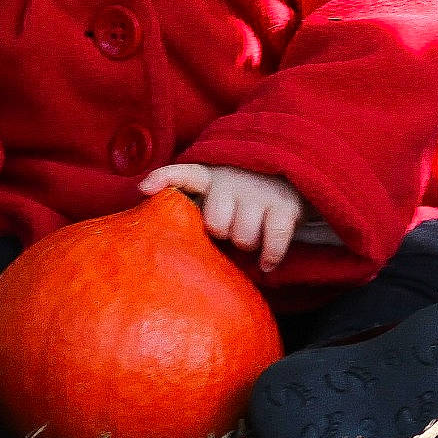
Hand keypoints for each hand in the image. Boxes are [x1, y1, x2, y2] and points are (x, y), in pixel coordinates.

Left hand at [138, 163, 302, 272]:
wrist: (294, 175)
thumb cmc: (245, 194)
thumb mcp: (219, 191)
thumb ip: (194, 206)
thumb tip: (160, 237)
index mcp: (212, 176)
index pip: (184, 173)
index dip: (163, 178)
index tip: (144, 188)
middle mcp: (234, 180)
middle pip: (216, 224)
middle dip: (223, 233)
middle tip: (232, 228)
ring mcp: (260, 192)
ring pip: (243, 237)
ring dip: (248, 244)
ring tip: (251, 235)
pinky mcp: (285, 206)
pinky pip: (272, 241)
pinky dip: (269, 257)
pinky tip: (266, 264)